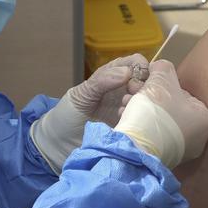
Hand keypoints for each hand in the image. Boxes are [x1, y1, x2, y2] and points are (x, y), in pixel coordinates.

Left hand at [30, 53, 148, 172]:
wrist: (60, 144)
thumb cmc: (68, 114)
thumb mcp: (82, 94)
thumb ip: (102, 81)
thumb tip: (127, 72)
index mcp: (112, 75)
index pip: (135, 63)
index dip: (140, 67)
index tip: (136, 77)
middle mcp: (124, 90)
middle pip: (146, 81)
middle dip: (143, 86)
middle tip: (132, 95)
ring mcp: (128, 109)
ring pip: (147, 100)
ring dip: (141, 102)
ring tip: (124, 109)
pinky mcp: (129, 126)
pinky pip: (143, 119)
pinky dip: (138, 118)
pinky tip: (123, 120)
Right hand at [115, 60, 207, 168]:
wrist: (136, 147)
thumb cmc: (156, 111)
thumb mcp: (161, 78)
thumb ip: (164, 68)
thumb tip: (160, 67)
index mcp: (205, 119)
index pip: (183, 94)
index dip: (162, 85)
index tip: (145, 83)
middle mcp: (199, 138)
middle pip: (169, 108)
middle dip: (148, 97)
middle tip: (133, 91)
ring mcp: (182, 152)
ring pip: (159, 121)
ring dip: (141, 109)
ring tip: (126, 104)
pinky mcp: (164, 159)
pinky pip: (152, 135)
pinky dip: (140, 125)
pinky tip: (127, 118)